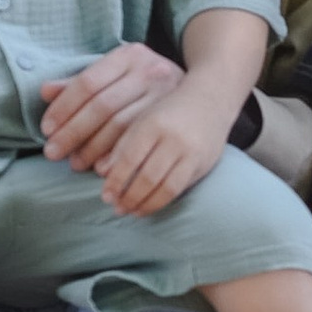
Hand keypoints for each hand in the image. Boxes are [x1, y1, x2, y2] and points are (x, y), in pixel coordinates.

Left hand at [39, 41, 188, 172]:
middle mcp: (152, 73)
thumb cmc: (149, 83)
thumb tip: (45, 91)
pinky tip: (106, 175)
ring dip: (95, 152)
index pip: (89, 82)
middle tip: (54, 153)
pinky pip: (146, 150)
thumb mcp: (118, 74)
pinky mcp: (178, 117)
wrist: (211, 90)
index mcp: (131, 56)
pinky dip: (123, 166)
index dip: (64, 107)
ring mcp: (169, 99)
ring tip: (77, 166)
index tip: (47, 130)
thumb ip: (82, 83)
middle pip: (104, 107)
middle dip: (74, 133)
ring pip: (123, 130)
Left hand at [95, 72, 229, 216]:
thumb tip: (102, 172)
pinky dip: (162, 201)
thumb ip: (122, 145)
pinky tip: (150, 206)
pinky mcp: (203, 164)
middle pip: (148, 177)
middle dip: (130, 197)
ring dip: (146, 204)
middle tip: (117, 209)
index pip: (130, 159)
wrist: (209, 100)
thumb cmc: (168, 113)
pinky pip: (180, 188)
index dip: (116, 181)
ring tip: (132, 212)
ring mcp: (191, 153)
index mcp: (152, 124)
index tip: (106, 197)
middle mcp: (173, 139)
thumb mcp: (141, 121)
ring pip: (166, 188)